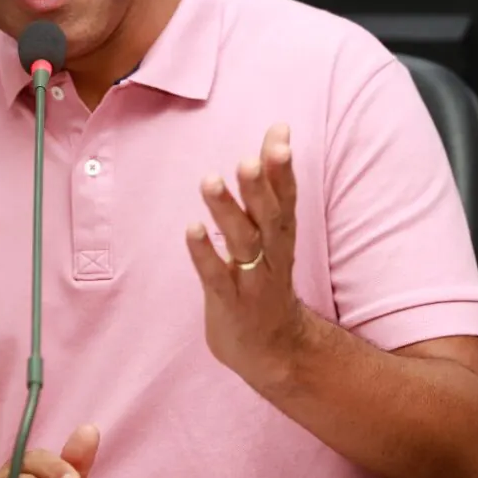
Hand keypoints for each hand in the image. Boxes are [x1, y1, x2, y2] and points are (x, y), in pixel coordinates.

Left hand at [187, 123, 310, 385]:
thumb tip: (279, 131)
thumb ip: (272, 182)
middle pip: (268, 216)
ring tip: (209, 182)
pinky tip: (191, 229)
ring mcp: (252, 279)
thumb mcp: (274, 228)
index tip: (279, 135)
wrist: (272, 346)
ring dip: (227, 212)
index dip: (282, 167)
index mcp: (282, 233)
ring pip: (242, 242)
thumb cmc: (266, 275)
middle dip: (259, 188)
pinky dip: (205, 253)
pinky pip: (215, 275)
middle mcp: (272, 253)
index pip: (285, 195)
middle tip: (248, 160)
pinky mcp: (230, 302)